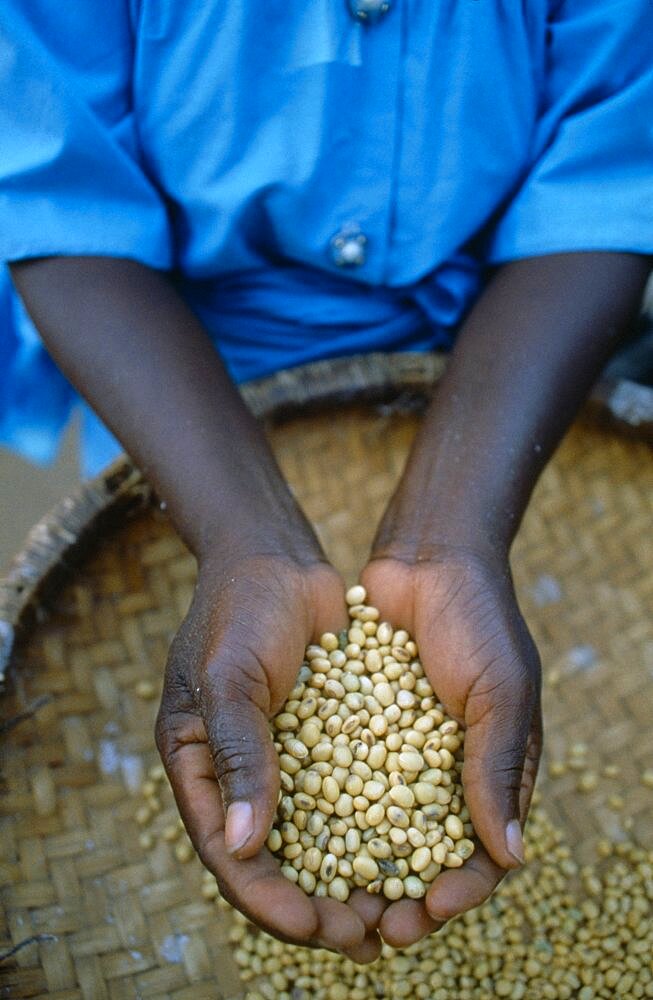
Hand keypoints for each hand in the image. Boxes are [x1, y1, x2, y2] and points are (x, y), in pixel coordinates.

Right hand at [154, 550, 382, 959]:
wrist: (277, 557)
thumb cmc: (239, 608)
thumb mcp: (228, 676)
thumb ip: (238, 754)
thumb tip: (247, 848)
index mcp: (198, 769)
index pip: (229, 854)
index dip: (269, 898)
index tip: (314, 926)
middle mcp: (242, 774)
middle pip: (278, 862)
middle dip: (320, 905)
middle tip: (368, 937)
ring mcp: (286, 760)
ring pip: (319, 839)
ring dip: (353, 879)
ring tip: (398, 915)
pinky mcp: (327, 741)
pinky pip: (350, 796)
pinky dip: (375, 828)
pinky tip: (414, 851)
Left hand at [360, 548, 541, 947]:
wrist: (427, 557)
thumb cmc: (480, 621)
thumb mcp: (502, 691)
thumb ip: (497, 766)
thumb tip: (510, 857)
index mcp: (489, 772)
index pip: (479, 853)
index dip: (456, 891)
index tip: (428, 912)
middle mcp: (439, 771)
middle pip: (419, 852)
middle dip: (398, 892)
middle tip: (372, 927)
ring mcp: (393, 751)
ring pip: (373, 825)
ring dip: (355, 866)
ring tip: (330, 899)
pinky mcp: (352, 727)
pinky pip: (337, 778)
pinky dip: (324, 811)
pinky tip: (298, 836)